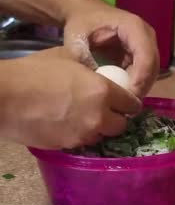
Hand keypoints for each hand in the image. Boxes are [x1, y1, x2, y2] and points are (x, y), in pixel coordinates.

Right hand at [0, 47, 141, 149]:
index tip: (124, 101)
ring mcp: (81, 134)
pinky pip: (81, 142)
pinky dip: (79, 135)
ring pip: (101, 136)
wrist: (2, 96)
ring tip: (84, 117)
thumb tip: (99, 71)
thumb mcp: (67, 58)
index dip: (129, 102)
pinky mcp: (65, 146)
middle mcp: (98, 117)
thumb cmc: (33, 72)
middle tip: (106, 110)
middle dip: (116, 118)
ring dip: (98, 128)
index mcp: (103, 92)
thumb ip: (91, 68)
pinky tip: (67, 124)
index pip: (132, 104)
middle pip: (121, 125)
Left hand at [62, 1, 158, 97]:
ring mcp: (147, 44)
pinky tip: (123, 95)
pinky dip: (136, 84)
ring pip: (152, 72)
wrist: (85, 13)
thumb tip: (97, 88)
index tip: (128, 98)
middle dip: (142, 87)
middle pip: (153, 66)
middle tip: (127, 107)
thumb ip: (86, 62)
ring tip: (125, 104)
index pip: (146, 56)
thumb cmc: (81, 24)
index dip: (140, 79)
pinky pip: (145, 72)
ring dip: (141, 87)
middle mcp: (146, 35)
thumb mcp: (78, 41)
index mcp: (134, 27)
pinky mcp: (143, 53)